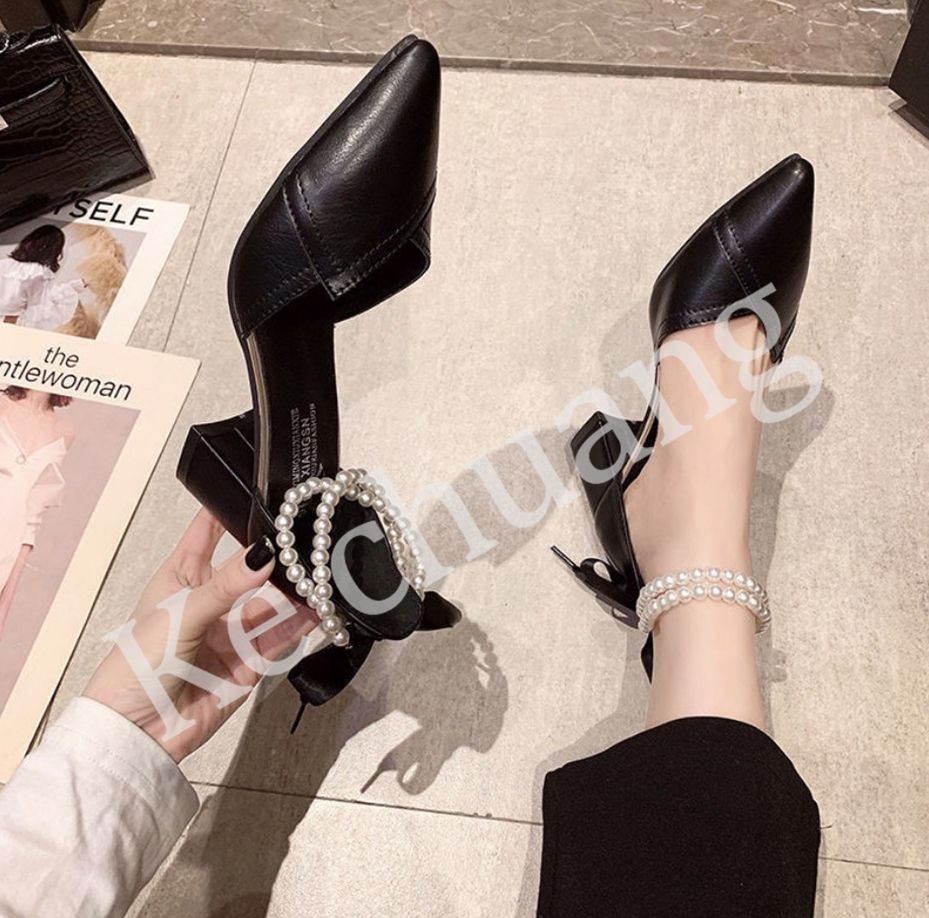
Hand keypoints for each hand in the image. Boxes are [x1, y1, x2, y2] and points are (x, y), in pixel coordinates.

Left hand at [83, 509, 315, 760]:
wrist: (137, 732)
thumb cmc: (138, 665)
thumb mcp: (180, 614)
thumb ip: (226, 585)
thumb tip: (265, 555)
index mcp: (181, 578)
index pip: (207, 532)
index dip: (229, 511)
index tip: (259, 489)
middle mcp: (210, 600)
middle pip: (251, 568)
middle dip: (277, 555)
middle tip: (307, 537)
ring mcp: (231, 632)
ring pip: (272, 603)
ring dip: (295, 590)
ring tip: (321, 573)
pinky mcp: (250, 662)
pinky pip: (282, 637)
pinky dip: (302, 623)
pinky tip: (320, 608)